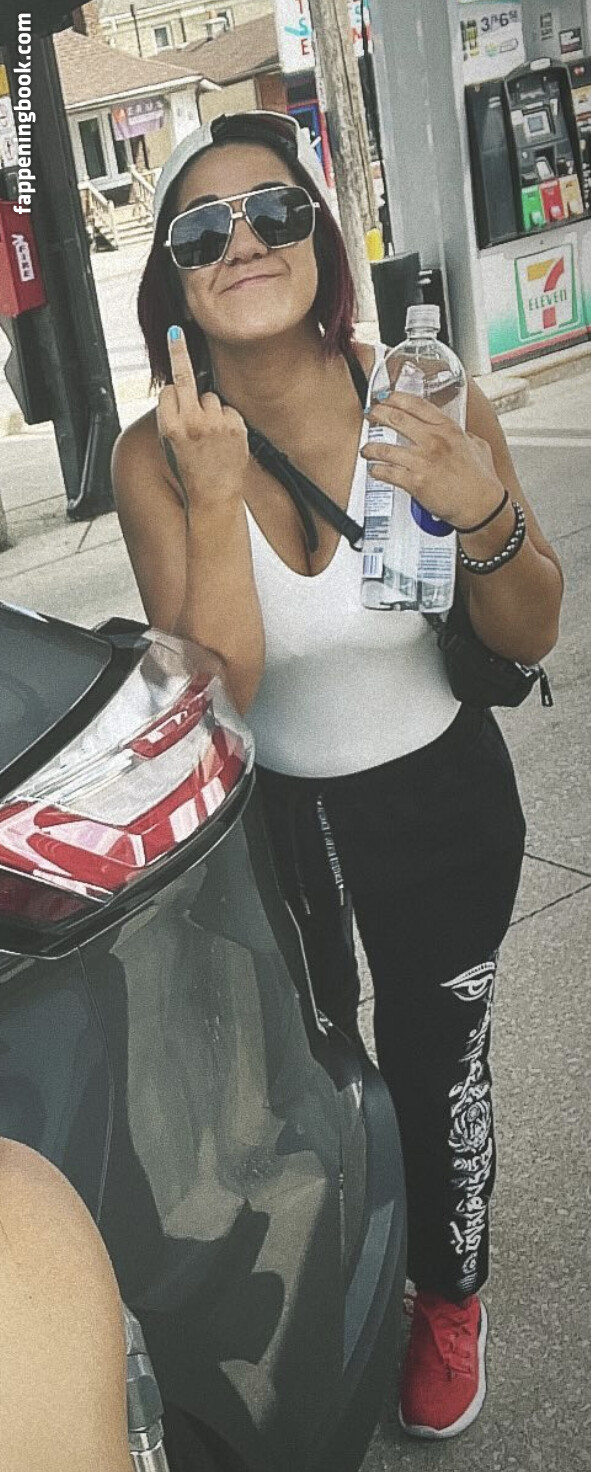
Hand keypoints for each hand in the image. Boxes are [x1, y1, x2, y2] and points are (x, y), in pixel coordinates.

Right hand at [156, 326, 248, 512]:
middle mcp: (192, 423)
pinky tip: (223, 440)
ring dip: (210, 410)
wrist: (214, 496)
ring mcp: (215, 424)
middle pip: (184, 377)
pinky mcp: (235, 426)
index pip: (168, 390)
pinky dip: (226, 420)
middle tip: (176, 333)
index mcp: (170, 427)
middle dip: (178, 352)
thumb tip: (178, 386)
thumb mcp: (171, 444)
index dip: (172, 394)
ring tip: (210, 437)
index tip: (171, 361)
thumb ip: (173, 416)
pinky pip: (227, 410)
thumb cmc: (190, 470)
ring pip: (210, 397)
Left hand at [360, 391, 503, 527]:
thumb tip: (459, 434)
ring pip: (386, 448)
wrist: (481, 506)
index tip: (387, 397)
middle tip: (371, 414)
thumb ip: (464, 436)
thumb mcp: (478, 447)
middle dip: (378, 413)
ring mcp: (422, 461)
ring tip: (367, 449)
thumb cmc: (481, 480)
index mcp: (448, 429)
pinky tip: (374, 470)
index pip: (416, 404)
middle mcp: (433, 441)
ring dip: (371, 447)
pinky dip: (377, 470)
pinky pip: (387, 473)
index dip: (396, 398)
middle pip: (397, 419)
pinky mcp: (415, 482)